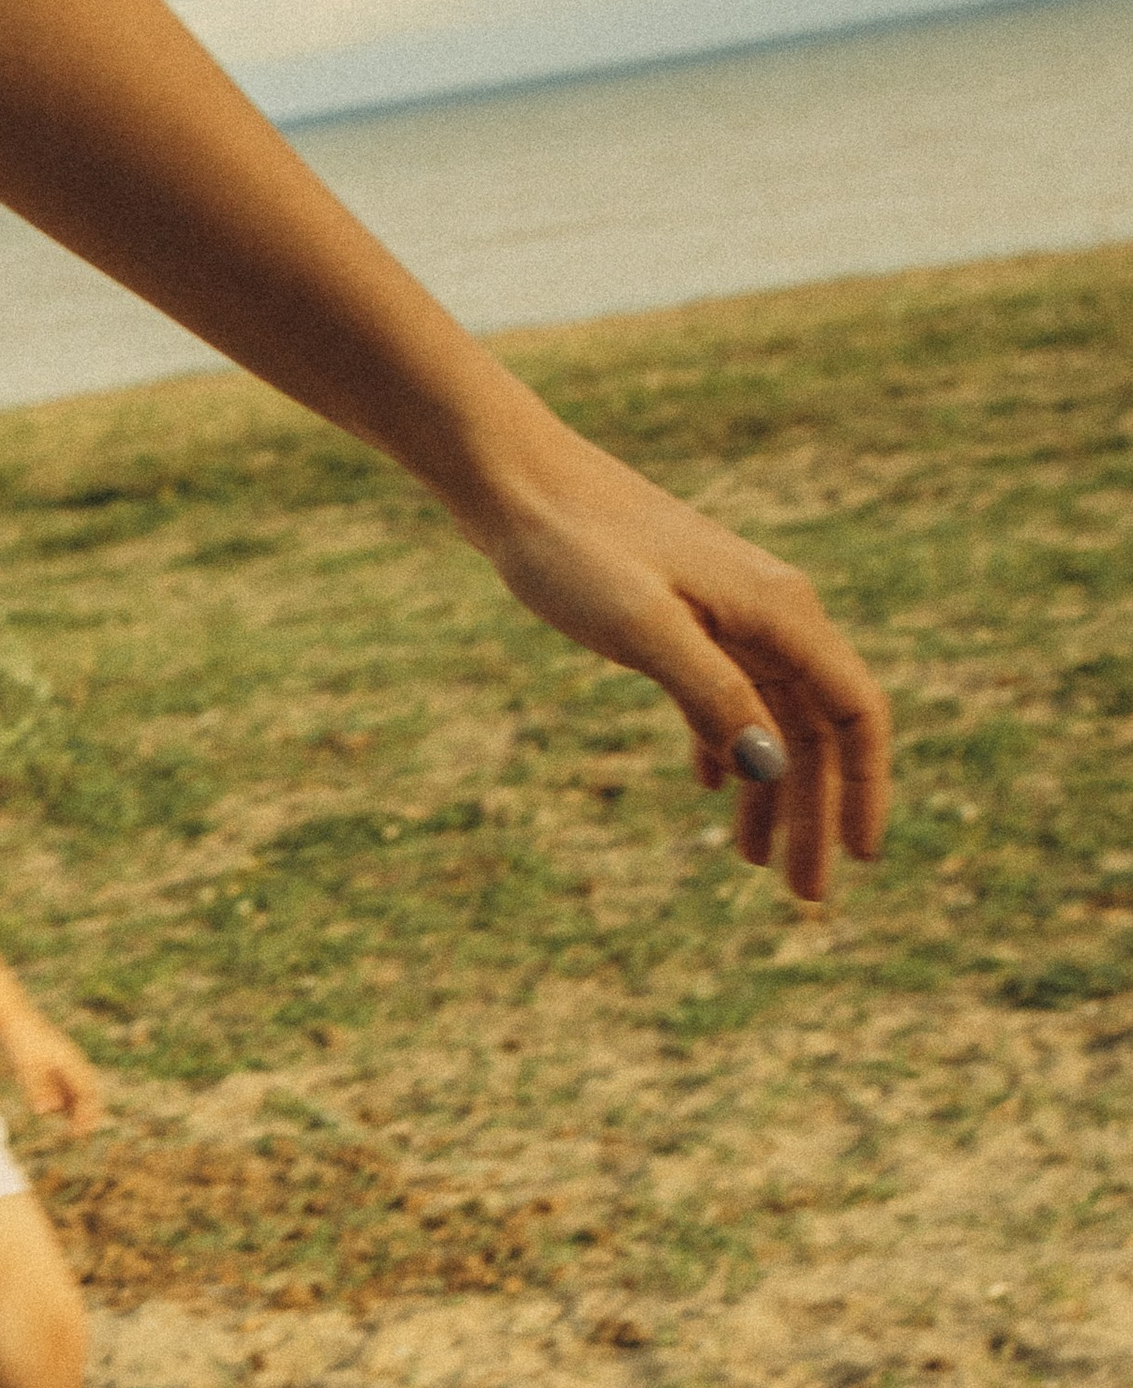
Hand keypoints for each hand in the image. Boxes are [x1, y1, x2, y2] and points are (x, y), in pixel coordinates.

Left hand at [0, 1008, 104, 1133]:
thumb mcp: (27, 1067)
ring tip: (72, 1128)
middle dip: (87, 1113)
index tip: (80, 1133)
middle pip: (87, 1092)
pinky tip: (56, 1110)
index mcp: (71, 1063)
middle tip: (80, 1134)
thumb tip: (45, 1111)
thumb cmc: (21, 1041)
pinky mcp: (51, 1062)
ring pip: (76, 1090)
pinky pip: (64, 1085)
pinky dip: (65, 1099)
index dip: (87, 1114)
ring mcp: (62, 1062)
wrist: (12, 1018)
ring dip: (76, 1108)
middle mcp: (71, 1063)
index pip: (87, 1093)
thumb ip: (37, 1090)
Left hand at [465, 416, 890, 904]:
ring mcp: (730, 617)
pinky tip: (714, 792)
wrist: (521, 487)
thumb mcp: (642, 630)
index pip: (854, 712)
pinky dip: (728, 749)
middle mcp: (772, 613)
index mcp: (779, 613)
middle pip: (814, 731)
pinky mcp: (687, 620)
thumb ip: (710, 695)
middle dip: (815, 815)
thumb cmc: (576, 550)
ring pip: (771, 720)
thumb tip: (769, 769)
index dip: (865, 787)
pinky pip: (727, 697)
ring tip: (754, 866)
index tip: (860, 858)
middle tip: (804, 900)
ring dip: (772, 794)